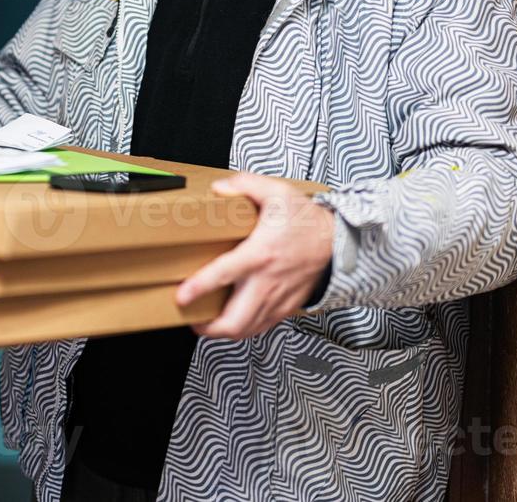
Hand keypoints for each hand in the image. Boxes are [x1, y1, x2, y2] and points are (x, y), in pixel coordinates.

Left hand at [175, 172, 334, 340]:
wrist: (336, 241)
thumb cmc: (305, 220)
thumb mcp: (275, 191)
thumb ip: (245, 184)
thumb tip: (218, 188)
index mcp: (260, 253)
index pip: (223, 275)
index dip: (198, 288)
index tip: (181, 296)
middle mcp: (267, 281)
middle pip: (234, 320)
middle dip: (207, 327)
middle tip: (190, 318)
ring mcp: (277, 298)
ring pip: (246, 329)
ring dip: (223, 332)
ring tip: (206, 323)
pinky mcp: (285, 307)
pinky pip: (261, 327)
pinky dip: (243, 329)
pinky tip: (233, 320)